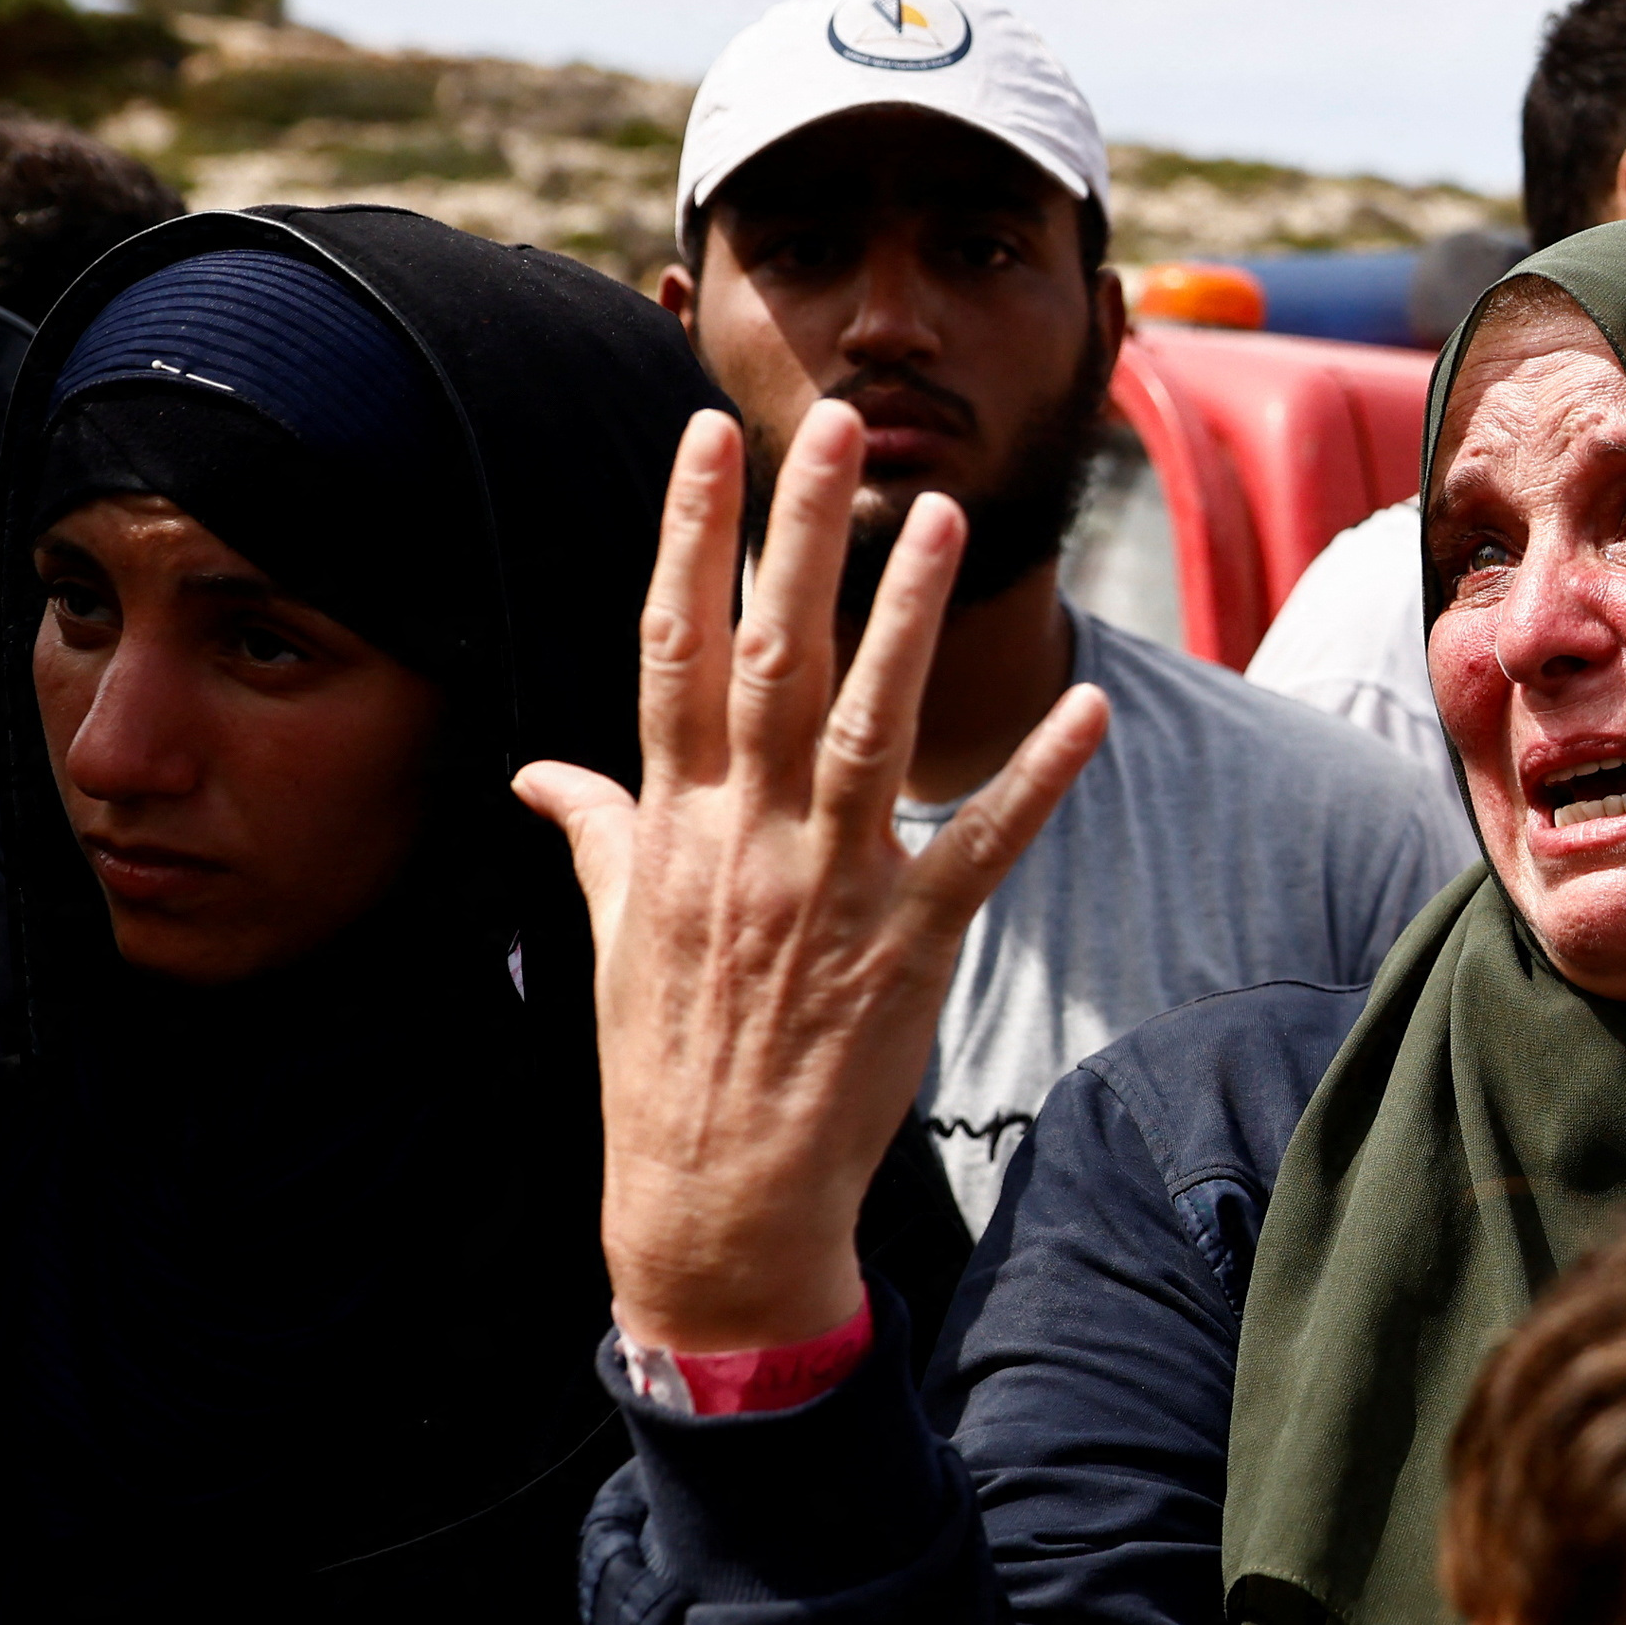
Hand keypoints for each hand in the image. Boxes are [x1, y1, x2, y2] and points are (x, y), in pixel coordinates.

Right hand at [519, 405, 1106, 1356]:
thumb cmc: (665, 1062)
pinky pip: (980, 848)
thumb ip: (599, 832)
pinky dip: (1034, 779)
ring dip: (906, 620)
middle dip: (803, 533)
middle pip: (771, 656)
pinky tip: (1084, 706)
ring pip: (869, 728)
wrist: (714, 1200)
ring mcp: (827, 891)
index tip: (712, 437)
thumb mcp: (616, 937)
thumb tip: (541, 769)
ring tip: (941, 516)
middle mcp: (744, 840)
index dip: (692, 536)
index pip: (671, 647)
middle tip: (840, 424)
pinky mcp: (908, 949)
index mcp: (673, 825)